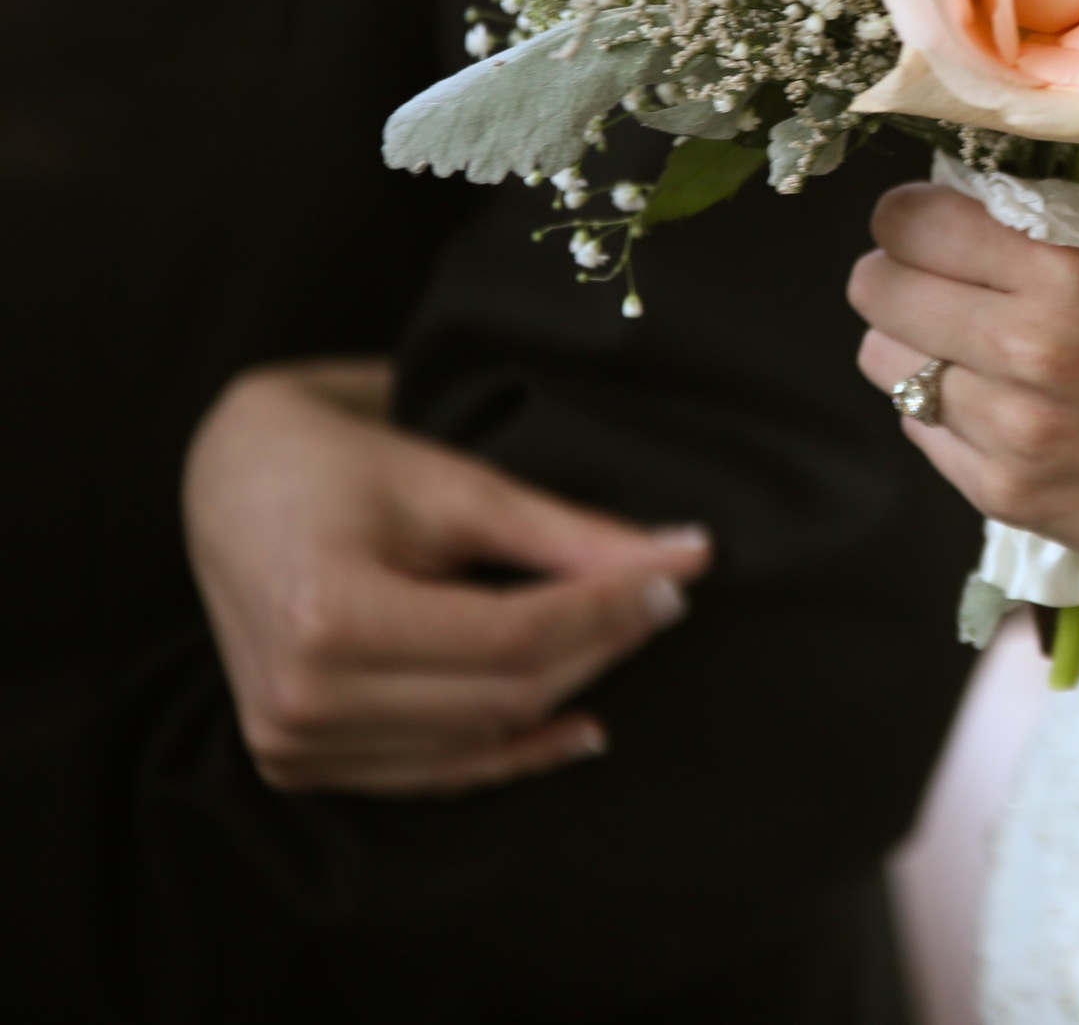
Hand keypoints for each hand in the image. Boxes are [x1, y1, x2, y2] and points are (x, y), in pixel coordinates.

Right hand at [184, 359, 711, 795]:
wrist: (232, 480)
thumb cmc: (340, 466)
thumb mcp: (455, 485)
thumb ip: (567, 534)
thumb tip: (685, 557)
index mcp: (328, 621)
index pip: (510, 636)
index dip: (607, 609)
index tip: (678, 577)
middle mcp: (300, 699)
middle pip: (500, 693)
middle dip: (597, 645)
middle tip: (663, 595)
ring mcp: (292, 742)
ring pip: (478, 739)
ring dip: (564, 694)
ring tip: (626, 637)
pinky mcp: (298, 761)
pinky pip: (432, 774)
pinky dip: (509, 753)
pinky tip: (576, 724)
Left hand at [848, 179, 1078, 577]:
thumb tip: (1017, 140)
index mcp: (1066, 266)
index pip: (909, 223)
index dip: (912, 217)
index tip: (932, 223)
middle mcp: (1028, 349)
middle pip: (877, 294)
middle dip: (899, 278)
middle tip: (938, 282)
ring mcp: (1018, 433)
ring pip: (892, 371)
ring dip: (923, 352)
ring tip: (977, 350)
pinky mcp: (1017, 500)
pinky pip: (930, 440)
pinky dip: (955, 419)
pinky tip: (1014, 408)